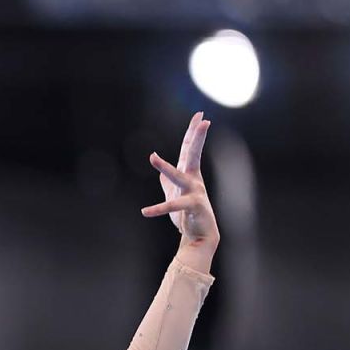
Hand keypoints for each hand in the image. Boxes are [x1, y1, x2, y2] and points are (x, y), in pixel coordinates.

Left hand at [142, 111, 220, 244]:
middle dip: (197, 138)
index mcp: (189, 173)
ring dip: (164, 168)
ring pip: (178, 177)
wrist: (197, 235)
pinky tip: (145, 211)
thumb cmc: (186, 213)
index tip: (200, 115)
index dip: (193, 132)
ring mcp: (194, 192)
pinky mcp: (193, 207)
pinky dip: (159, 209)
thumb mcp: (174, 192)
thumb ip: (167, 179)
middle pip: (193, 154)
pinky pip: (173, 206)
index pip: (189, 148)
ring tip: (153, 158)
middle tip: (204, 122)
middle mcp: (194, 179)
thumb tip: (160, 170)